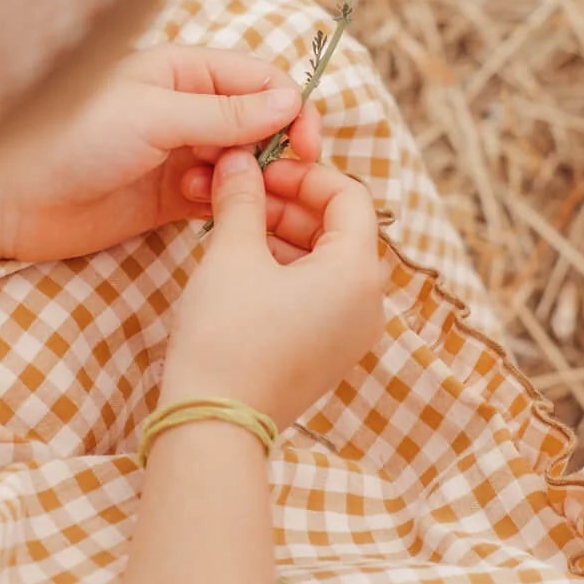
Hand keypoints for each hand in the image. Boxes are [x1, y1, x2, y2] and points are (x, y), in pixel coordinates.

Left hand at [0, 45, 322, 264]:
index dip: (291, 108)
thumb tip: (290, 101)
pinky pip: (220, 197)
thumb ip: (223, 114)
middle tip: (278, 179)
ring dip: (246, 179)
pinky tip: (199, 206)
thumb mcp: (153, 116)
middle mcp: (187, 108)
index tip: (307, 143)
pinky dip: (225, 203)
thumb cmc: (69, 138)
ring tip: (220, 191)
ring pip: (244, 164)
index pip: (260, 80)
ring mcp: (180, 153)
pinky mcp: (170, 197)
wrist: (9, 197)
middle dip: (274, 148)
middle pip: (260, 123)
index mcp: (182, 70)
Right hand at [161, 152, 384, 429]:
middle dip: (290, 204)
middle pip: (340, 229)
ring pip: (327, 261)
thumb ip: (242, 199)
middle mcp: (369, 303)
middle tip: (242, 193)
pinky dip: (288, 269)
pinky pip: (319, 294)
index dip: (304, 174)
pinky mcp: (329, 353)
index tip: (261, 169)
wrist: (213, 422)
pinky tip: (244, 262)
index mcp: (358, 272)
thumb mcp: (232, 254)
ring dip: (285, 234)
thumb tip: (239, 161)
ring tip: (235, 226)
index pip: (349, 196)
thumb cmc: (226, 336)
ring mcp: (352, 333)